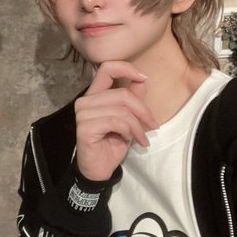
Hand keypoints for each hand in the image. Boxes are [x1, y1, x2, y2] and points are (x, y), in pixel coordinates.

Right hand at [74, 61, 155, 180]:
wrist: (99, 169)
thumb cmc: (112, 142)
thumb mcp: (128, 118)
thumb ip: (133, 98)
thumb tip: (141, 79)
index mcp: (94, 94)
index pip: (107, 67)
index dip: (126, 68)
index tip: (143, 78)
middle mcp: (85, 101)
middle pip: (122, 93)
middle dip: (142, 110)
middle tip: (152, 125)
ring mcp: (83, 114)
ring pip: (121, 110)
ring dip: (137, 125)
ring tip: (143, 137)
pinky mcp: (85, 127)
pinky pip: (115, 122)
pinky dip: (128, 131)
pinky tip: (129, 140)